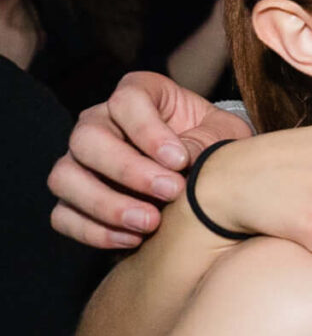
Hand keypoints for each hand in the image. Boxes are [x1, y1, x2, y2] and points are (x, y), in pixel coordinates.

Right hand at [48, 72, 245, 249]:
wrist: (211, 180)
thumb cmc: (217, 146)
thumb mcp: (224, 136)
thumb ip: (205, 142)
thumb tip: (180, 161)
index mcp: (138, 95)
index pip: (125, 101)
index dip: (149, 131)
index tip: (180, 160)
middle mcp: (100, 123)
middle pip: (87, 139)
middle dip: (128, 170)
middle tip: (171, 192)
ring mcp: (81, 161)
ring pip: (65, 177)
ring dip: (105, 204)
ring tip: (150, 222)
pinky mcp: (75, 199)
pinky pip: (63, 216)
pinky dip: (93, 231)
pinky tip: (133, 239)